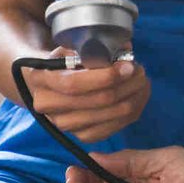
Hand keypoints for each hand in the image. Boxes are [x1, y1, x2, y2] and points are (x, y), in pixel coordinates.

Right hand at [18, 48, 150, 143]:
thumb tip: (124, 49)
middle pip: (97, 100)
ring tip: (142, 82)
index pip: (75, 84)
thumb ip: (95, 47)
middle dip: (126, 84)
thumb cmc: (65, 61)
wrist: (52, 84)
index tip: (127, 66)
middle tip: (139, 71)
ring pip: (109, 115)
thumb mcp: (72, 47)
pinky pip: (113, 128)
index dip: (106, 76)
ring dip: (133, 97)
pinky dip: (131, 112)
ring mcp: (64, 124)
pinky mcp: (82, 135)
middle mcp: (48, 106)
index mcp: (41, 79)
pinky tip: (138, 97)